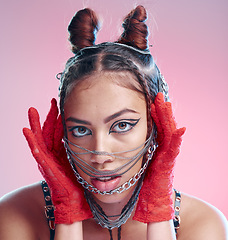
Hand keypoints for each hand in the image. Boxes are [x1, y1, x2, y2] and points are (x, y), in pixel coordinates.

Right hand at [23, 99, 91, 223]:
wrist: (74, 200)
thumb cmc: (77, 183)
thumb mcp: (77, 162)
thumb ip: (77, 150)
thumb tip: (84, 138)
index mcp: (60, 152)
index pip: (58, 132)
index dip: (59, 118)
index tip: (62, 105)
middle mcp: (52, 154)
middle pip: (48, 132)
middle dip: (48, 116)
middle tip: (51, 102)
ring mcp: (47, 161)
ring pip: (39, 139)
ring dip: (35, 124)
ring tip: (32, 111)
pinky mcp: (46, 168)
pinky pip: (38, 153)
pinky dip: (32, 142)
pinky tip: (27, 131)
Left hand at [133, 93, 185, 222]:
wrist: (151, 200)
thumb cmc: (140, 182)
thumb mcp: (132, 162)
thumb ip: (128, 150)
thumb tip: (113, 142)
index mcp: (152, 147)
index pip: (154, 126)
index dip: (153, 114)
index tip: (149, 101)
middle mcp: (161, 149)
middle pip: (163, 126)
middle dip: (161, 111)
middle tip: (158, 96)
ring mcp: (166, 156)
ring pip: (169, 133)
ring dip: (168, 119)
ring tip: (166, 104)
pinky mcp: (168, 164)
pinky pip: (174, 149)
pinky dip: (177, 138)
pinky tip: (180, 129)